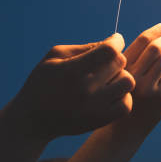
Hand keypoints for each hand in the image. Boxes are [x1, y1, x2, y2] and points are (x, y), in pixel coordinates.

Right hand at [14, 33, 134, 139]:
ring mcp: (95, 107)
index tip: (114, 40)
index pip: (108, 51)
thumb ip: (84, 47)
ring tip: (109, 78)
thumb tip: (112, 42)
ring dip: (121, 76)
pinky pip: (127, 104)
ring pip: (128, 82)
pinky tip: (111, 93)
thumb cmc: (43, 82)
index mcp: (72, 71)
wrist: (32, 121)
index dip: (116, 41)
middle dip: (115, 58)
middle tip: (106, 62)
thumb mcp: (54, 57)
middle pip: (120, 63)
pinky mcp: (101, 120)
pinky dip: (123, 96)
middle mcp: (86, 90)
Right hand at [123, 23, 160, 132]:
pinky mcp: (160, 96)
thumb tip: (157, 34)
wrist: (126, 127)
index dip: (158, 29)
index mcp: (122, 66)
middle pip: (156, 47)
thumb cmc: (126, 94)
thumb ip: (135, 57)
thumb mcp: (124, 73)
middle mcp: (132, 75)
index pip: (142, 40)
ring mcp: (147, 87)